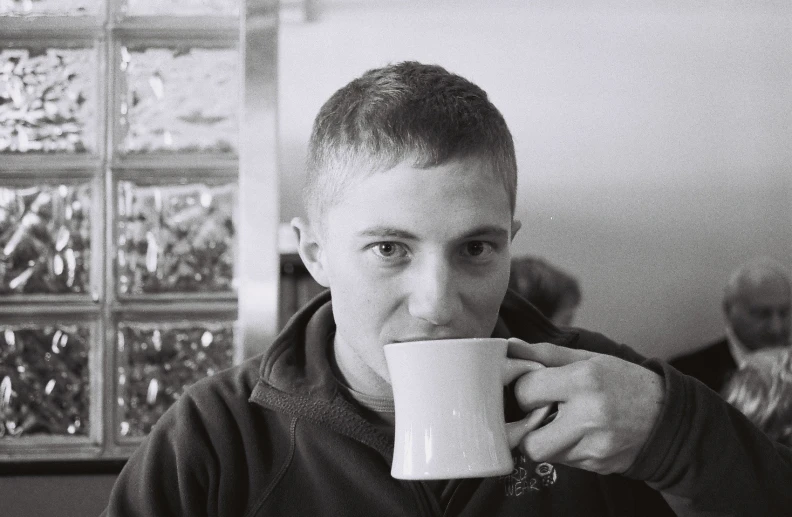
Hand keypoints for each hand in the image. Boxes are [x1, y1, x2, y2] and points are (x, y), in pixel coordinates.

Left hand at [508, 338, 664, 474]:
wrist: (669, 418)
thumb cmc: (624, 382)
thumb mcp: (590, 359)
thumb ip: (546, 355)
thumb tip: (510, 348)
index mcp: (584, 380)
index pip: (526, 391)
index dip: (524, 389)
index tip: (534, 386)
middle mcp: (589, 416)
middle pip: (529, 439)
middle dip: (526, 426)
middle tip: (540, 411)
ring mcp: (595, 445)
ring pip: (544, 454)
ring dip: (544, 439)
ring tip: (560, 422)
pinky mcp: (599, 465)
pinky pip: (563, 461)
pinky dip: (563, 448)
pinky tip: (579, 434)